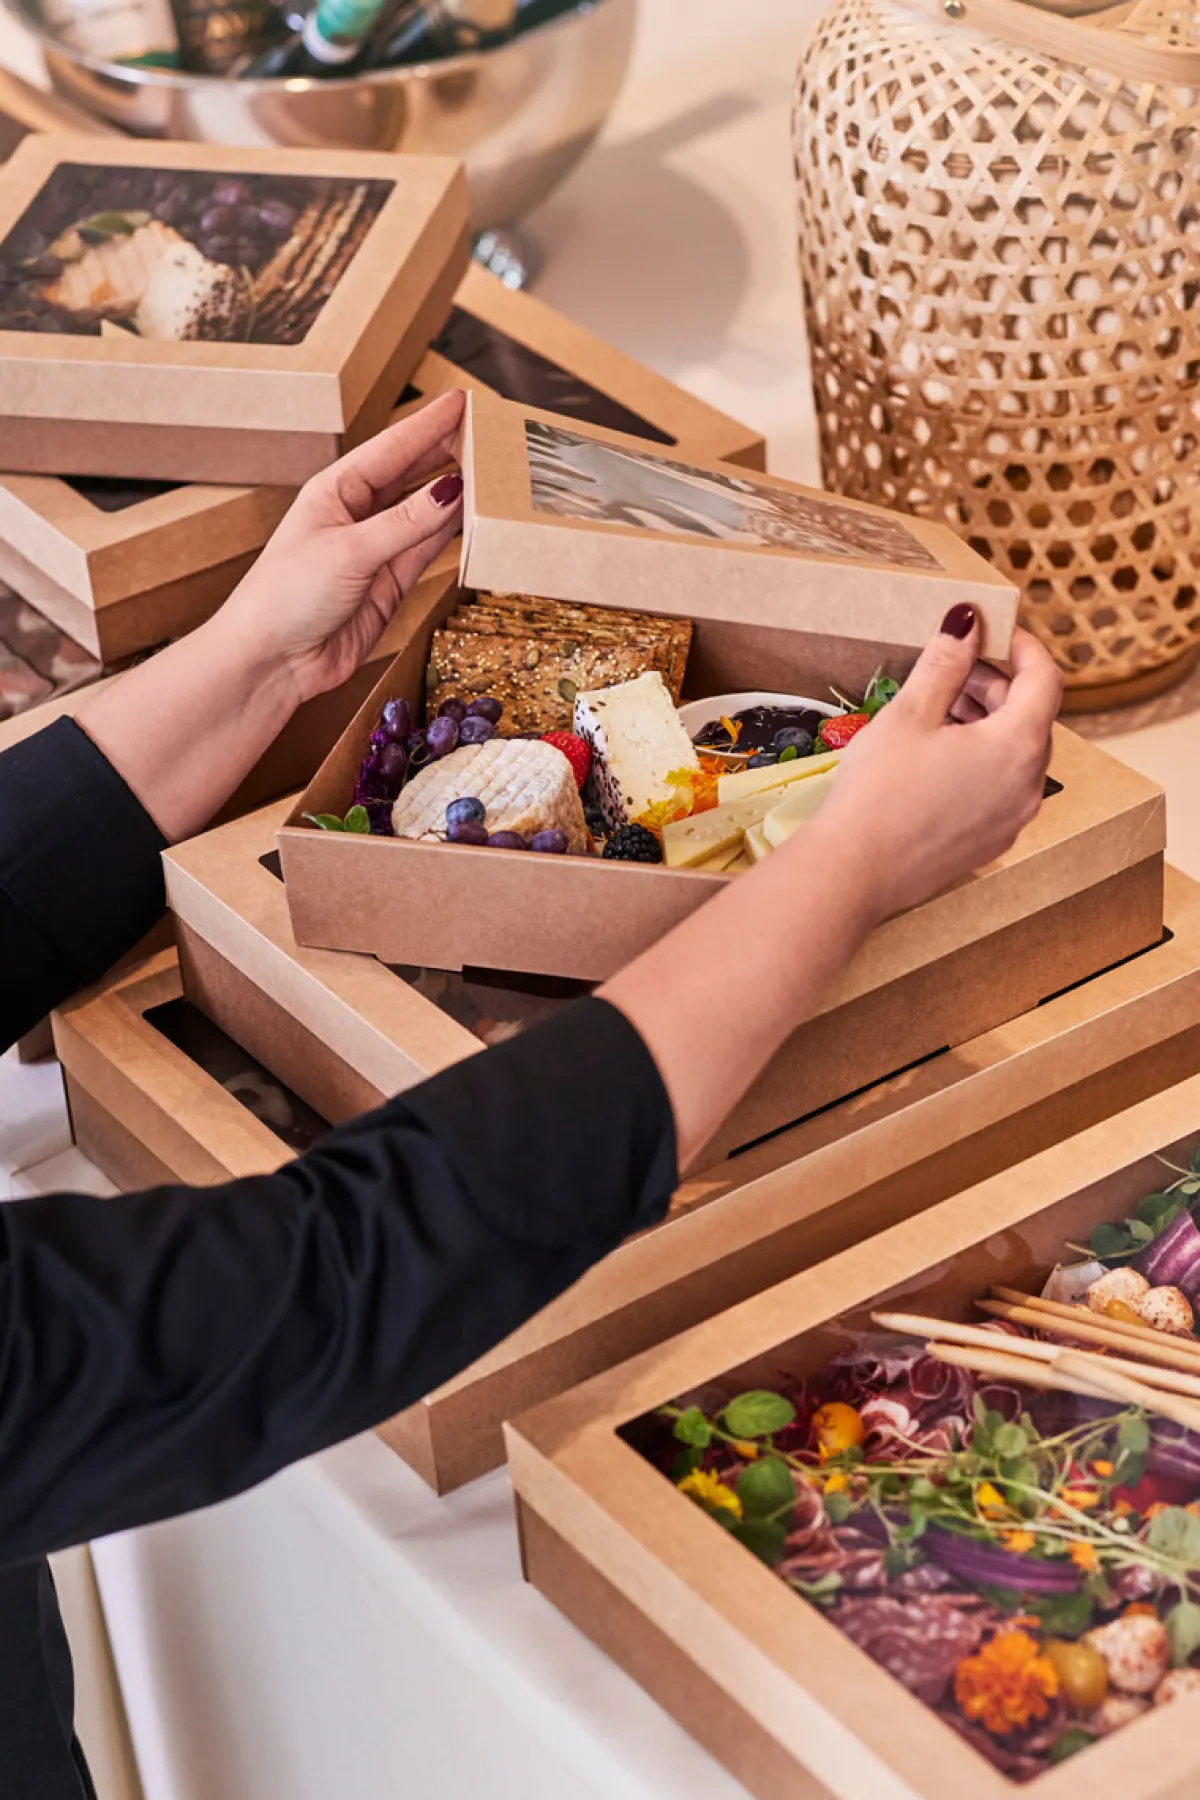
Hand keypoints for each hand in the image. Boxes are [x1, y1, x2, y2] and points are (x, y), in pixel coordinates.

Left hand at [216, 390, 466, 706]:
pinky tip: (476, 516)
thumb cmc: (287, 596)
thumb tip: (454, 490)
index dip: (429, 424)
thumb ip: (406, 523)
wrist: (272, 662)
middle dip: (448, 452)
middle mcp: (356, 514)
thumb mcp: (350, 551)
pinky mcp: (389, 584)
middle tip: (489, 431)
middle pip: (412, 474)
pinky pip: (427, 550)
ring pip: (426, 512)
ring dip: (457, 494)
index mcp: (335, 489)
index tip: (464, 402)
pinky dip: (453, 534)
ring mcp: (375, 549)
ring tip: (495, 470)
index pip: (392, 448)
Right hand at [812, 604, 1062, 926]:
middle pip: (1031, 718)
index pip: (1046, 680)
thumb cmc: (879, 792)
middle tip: (954, 669)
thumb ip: (945, 663)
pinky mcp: (989, 842)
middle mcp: (1028, 785)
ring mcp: (1012, 819)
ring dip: (987, 724)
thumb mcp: (910, 714)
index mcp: (1018, 746)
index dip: (1024, 648)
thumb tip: (965, 621)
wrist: (854, 872)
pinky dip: (981, 761)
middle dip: (997, 686)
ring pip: (1016, 755)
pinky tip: (936, 758)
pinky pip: (1000, 788)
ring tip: (939, 711)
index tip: (995, 632)